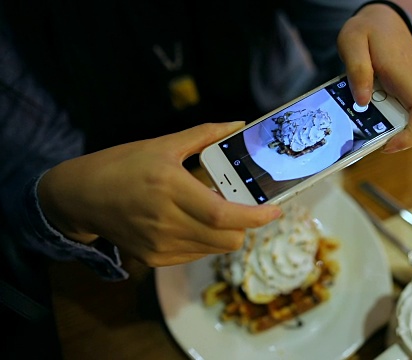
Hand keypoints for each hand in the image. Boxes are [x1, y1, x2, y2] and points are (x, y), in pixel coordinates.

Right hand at [38, 122, 281, 266]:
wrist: (80, 197)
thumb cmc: (122, 165)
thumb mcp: (163, 144)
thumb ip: (204, 135)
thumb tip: (238, 125)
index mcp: (170, 189)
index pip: (225, 215)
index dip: (256, 217)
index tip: (276, 210)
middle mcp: (167, 222)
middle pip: (228, 239)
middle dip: (245, 224)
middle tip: (243, 206)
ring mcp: (160, 245)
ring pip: (215, 249)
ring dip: (226, 232)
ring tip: (214, 210)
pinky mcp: (154, 259)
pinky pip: (196, 254)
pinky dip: (206, 240)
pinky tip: (192, 221)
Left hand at [338, 3, 411, 152]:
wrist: (383, 18)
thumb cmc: (368, 29)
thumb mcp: (353, 43)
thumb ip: (357, 71)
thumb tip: (361, 102)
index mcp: (407, 75)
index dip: (411, 134)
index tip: (389, 145)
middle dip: (391, 135)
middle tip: (363, 140)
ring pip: (408, 117)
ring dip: (387, 126)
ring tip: (361, 125)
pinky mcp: (410, 89)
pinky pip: (402, 109)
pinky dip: (386, 116)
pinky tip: (366, 113)